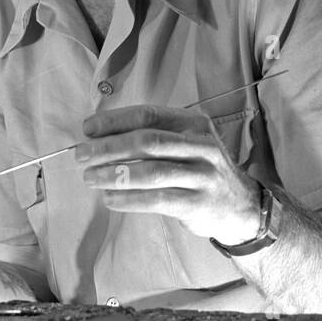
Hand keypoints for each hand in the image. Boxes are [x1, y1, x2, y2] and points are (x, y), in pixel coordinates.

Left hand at [77, 104, 260, 242]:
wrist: (239, 205)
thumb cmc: (200, 170)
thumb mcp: (186, 144)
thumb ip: (153, 137)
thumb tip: (100, 137)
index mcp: (193, 123)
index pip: (148, 115)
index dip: (114, 121)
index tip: (87, 129)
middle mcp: (201, 145)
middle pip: (147, 142)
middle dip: (108, 147)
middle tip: (81, 156)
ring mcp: (202, 175)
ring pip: (150, 172)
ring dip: (114, 174)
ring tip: (90, 178)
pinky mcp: (198, 203)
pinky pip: (157, 200)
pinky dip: (129, 199)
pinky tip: (109, 199)